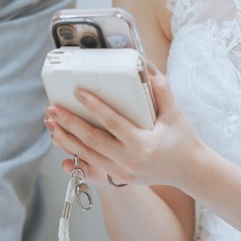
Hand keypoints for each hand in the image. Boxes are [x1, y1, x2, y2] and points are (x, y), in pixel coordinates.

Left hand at [44, 64, 204, 188]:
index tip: (78, 92)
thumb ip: (160, 87)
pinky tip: (63, 141)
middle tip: (52, 109)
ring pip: (86, 155)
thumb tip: (145, 63)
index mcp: (143, 144)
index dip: (93, 106)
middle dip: (69, 123)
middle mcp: (130, 161)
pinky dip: (74, 152)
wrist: (189, 171)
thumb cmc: (182, 138)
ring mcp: (122, 172)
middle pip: (92, 140)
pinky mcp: (118, 177)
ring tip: (51, 123)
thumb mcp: (174, 112)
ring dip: (66, 139)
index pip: (112, 122)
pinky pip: (90, 164)